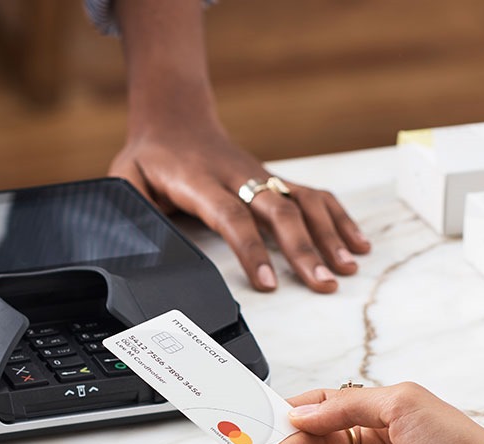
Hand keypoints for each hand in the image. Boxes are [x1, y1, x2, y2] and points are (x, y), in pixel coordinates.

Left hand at [108, 0, 369, 293]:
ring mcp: (261, 176)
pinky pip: (312, 195)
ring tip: (347, 270)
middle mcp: (238, 177)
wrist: (175, 119)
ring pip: (303, 201)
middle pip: (278, 211)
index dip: (252, 249)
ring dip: (329, 235)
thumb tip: (133, 243)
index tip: (268, 283)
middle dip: (304, 250)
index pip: (232, 216)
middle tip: (324, 284)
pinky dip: (338, 218)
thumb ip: (131, 208)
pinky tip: (357, 243)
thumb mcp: (126, 179)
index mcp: (200, 181)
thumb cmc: (150, 157)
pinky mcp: (274, 179)